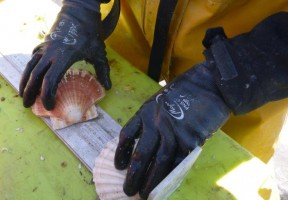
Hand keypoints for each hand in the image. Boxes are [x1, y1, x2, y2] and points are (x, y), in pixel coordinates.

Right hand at [20, 1, 110, 109]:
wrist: (79, 13)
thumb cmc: (89, 34)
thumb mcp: (98, 53)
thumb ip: (103, 71)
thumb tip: (108, 87)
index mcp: (64, 57)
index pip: (50, 80)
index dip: (47, 95)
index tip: (49, 106)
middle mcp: (50, 53)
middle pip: (35, 75)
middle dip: (30, 92)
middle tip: (27, 106)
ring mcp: (44, 48)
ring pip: (29, 67)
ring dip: (24, 82)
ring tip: (22, 95)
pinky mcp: (42, 45)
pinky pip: (32, 59)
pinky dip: (28, 70)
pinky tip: (28, 79)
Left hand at [114, 12, 287, 198]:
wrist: (210, 84)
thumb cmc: (185, 91)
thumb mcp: (160, 100)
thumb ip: (152, 119)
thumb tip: (147, 144)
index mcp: (145, 111)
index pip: (127, 135)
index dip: (121, 153)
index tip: (119, 166)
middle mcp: (156, 122)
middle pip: (141, 153)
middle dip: (133, 174)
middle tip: (127, 189)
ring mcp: (173, 131)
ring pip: (159, 161)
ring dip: (150, 180)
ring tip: (143, 194)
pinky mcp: (191, 139)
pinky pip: (178, 161)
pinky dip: (170, 175)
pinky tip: (164, 185)